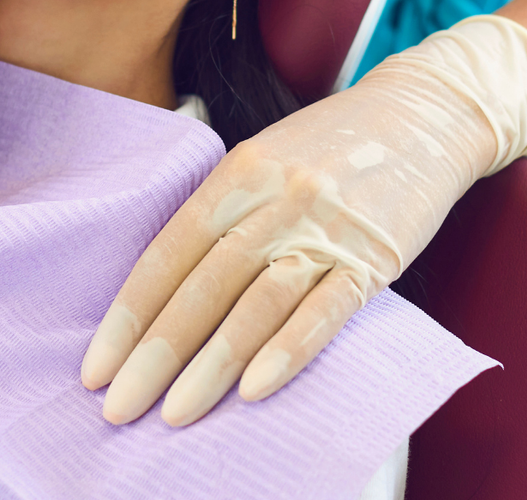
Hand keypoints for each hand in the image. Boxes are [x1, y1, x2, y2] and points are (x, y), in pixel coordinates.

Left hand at [79, 15, 526, 426]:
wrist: (430, 112)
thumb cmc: (336, 141)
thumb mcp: (267, 153)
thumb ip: (222, 209)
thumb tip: (166, 286)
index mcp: (239, 171)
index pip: (168, 253)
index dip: (129, 314)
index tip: (97, 366)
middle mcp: (276, 198)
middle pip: (202, 287)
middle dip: (155, 355)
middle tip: (118, 407)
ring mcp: (326, 228)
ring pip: (256, 305)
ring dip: (211, 366)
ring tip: (174, 415)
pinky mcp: (374, 257)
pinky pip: (325, 312)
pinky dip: (287, 351)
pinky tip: (253, 389)